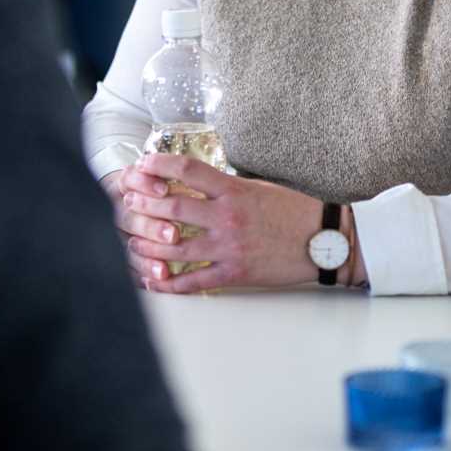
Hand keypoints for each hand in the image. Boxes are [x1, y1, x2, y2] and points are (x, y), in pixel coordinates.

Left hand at [117, 152, 326, 293]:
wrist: (325, 240)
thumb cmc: (293, 211)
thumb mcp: (258, 188)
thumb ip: (226, 187)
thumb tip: (195, 184)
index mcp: (233, 191)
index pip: (187, 171)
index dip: (158, 166)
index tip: (141, 165)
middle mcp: (227, 217)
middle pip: (172, 209)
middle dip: (143, 205)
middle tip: (125, 202)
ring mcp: (228, 248)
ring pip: (174, 249)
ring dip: (147, 246)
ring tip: (131, 243)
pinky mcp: (234, 274)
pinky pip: (194, 282)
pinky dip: (170, 285)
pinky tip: (154, 283)